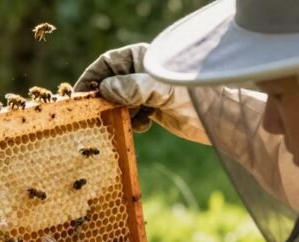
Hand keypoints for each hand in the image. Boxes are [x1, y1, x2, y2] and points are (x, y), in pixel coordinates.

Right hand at [75, 43, 208, 143]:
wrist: (218, 118)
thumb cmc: (195, 96)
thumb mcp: (163, 90)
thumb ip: (135, 87)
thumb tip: (105, 89)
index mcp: (141, 58)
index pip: (106, 64)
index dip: (90, 80)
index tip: (79, 98)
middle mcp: (141, 72)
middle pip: (109, 84)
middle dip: (103, 101)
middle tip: (95, 117)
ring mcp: (145, 90)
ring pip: (118, 102)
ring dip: (117, 114)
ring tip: (125, 122)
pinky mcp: (151, 107)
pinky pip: (130, 115)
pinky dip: (131, 123)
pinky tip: (144, 126)